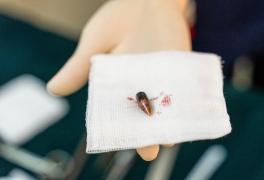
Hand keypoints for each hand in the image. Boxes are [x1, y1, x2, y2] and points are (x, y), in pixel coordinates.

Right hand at [47, 0, 190, 160]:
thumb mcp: (95, 43)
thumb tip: (52, 89)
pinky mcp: (179, 71)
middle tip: (150, 149)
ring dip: (168, 124)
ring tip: (170, 137)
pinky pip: (183, 92)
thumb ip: (79, 67)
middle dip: (146, 134)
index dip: (118, 130)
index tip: (120, 143)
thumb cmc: (119, 18)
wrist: (149, 0)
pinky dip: (185, 105)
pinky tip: (187, 117)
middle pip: (142, 116)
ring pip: (164, 109)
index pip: (116, 114)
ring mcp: (161, 80)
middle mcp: (140, 86)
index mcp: (116, 85)